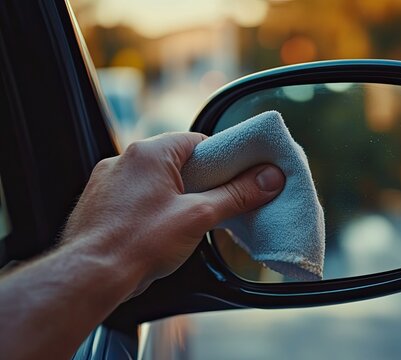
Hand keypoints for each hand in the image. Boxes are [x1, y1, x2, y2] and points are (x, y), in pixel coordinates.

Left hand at [62, 132, 284, 296]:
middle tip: (217, 202)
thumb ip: (236, 195)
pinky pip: (136, 195)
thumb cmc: (138, 243)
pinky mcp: (100, 203)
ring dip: (176, 195)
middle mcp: (124, 160)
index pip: (198, 141)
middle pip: (177, 161)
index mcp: (149, 152)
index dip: (222, 159)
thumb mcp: (198, 217)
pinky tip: (160, 230)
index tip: (238, 175)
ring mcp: (108, 181)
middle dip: (200, 181)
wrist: (91, 276)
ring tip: (188, 220)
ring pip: (155, 180)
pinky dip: (153, 207)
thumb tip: (268, 179)